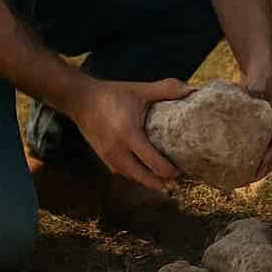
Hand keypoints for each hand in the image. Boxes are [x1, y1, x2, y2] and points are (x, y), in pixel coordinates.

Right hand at [68, 78, 191, 190]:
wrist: (81, 100)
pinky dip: (136, 175)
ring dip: (149, 181)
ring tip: (165, 179)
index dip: (170, 171)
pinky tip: (146, 171)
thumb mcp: (140, 90)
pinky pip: (123, 173)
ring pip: (133, 178)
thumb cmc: (112, 95)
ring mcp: (109, 157)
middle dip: (161, 182)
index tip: (182, 169)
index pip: (153, 163)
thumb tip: (191, 90)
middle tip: (177, 181)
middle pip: (144, 178)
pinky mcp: (104, 158)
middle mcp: (118, 151)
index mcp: (129, 136)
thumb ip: (166, 89)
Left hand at [242, 62, 271, 179]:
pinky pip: (266, 144)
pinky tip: (246, 163)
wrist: (263, 68)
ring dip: (266, 164)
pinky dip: (259, 155)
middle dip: (270, 165)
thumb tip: (252, 93)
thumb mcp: (260, 77)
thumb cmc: (262, 72)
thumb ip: (257, 85)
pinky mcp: (267, 125)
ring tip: (251, 177)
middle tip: (255, 177)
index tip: (262, 165)